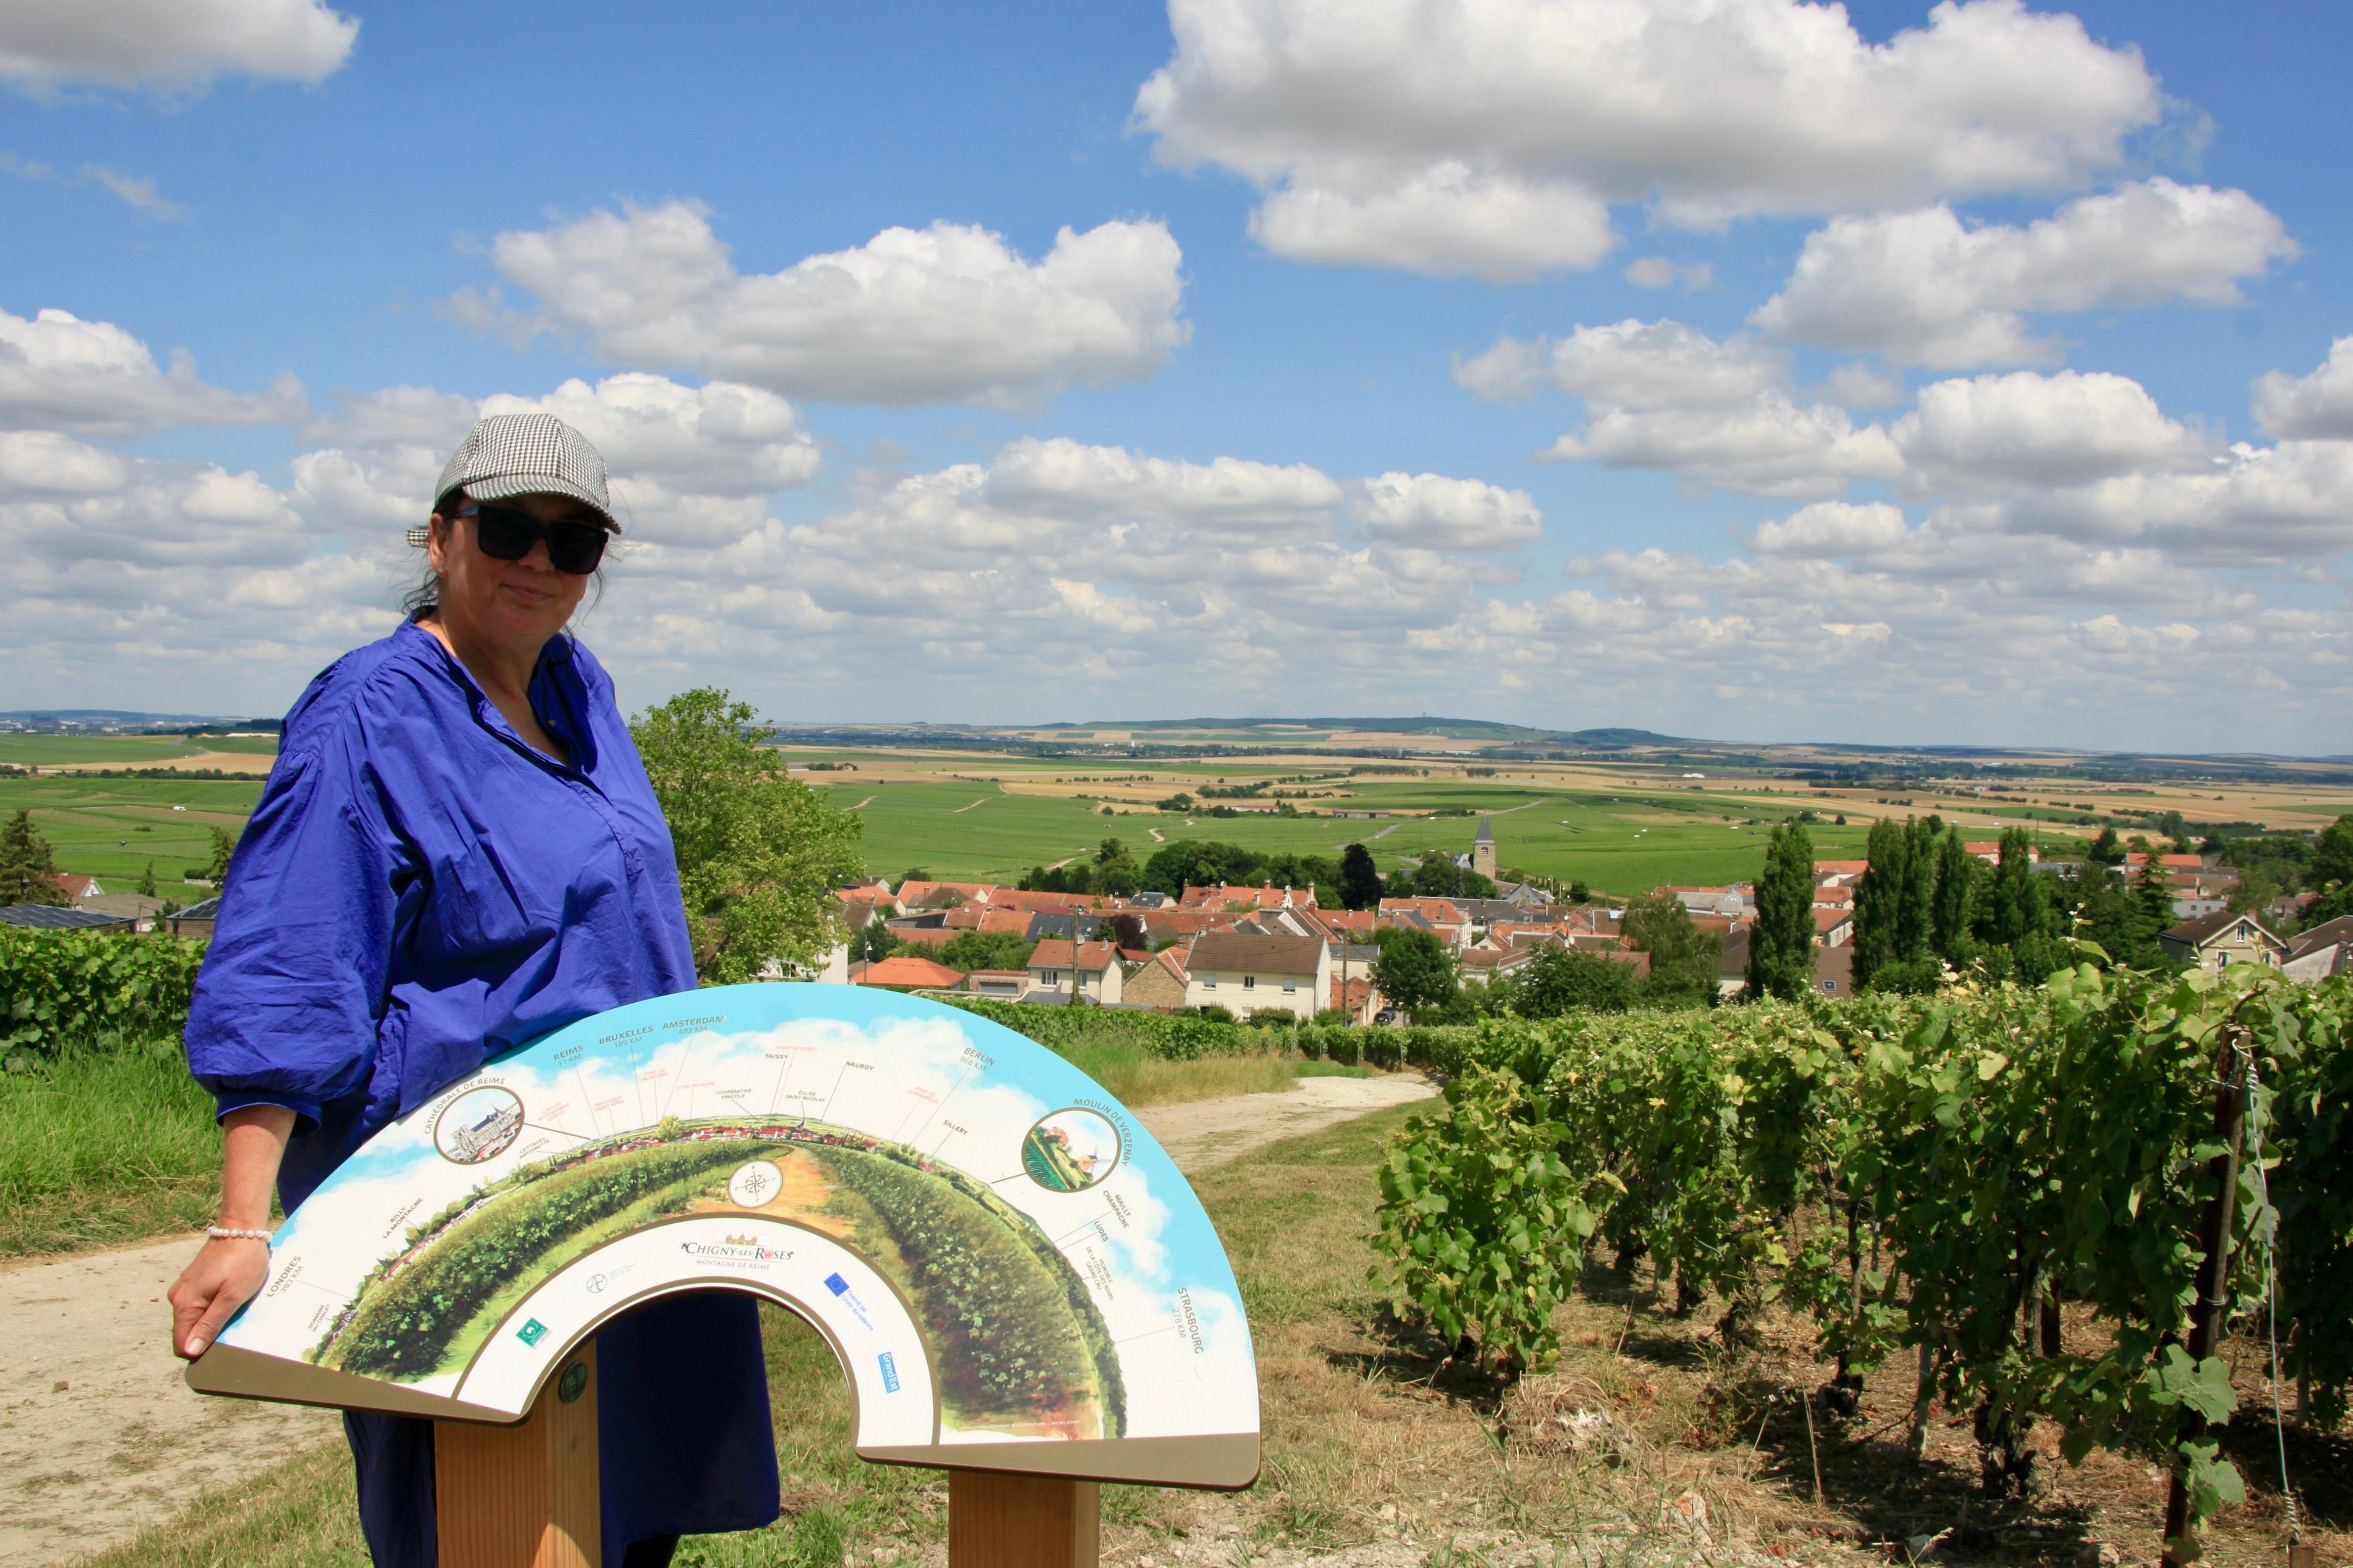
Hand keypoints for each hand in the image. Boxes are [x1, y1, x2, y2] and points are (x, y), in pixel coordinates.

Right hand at [168, 1236, 271, 1359]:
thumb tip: (190, 1351)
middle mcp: (178, 1297)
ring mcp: (185, 1288)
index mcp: (183, 1304)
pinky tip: (232, 1297)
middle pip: (188, 1332)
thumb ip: (210, 1325)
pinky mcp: (194, 1281)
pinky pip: (201, 1304)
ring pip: (196, 1318)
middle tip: (234, 1323)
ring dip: (213, 1320)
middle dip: (208, 1335)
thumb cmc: (241, 1262)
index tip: (222, 1345)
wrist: (241, 1228)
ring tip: (235, 1308)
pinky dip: (215, 1306)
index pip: (182, 1344)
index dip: (200, 1350)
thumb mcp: (231, 1297)